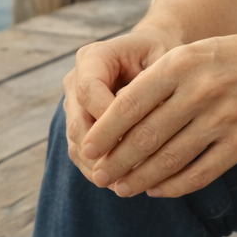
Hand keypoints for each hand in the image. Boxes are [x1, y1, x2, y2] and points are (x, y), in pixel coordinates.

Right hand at [61, 28, 180, 184]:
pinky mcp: (80, 124)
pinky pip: (82, 153)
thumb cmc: (161, 53)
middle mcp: (76, 80)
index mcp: (94, 57)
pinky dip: (100, 169)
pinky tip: (123, 183)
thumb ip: (153, 87)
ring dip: (99, 167)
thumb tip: (150, 122)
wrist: (151, 52)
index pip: (89, 91)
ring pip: (76, 143)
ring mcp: (74, 104)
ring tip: (127, 184)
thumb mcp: (162, 59)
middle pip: (77, 122)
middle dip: (102, 152)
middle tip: (129, 174)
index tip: (136, 142)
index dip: (108, 120)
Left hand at [80, 30, 236, 198]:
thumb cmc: (231, 59)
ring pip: (170, 159)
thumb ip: (158, 81)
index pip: (131, 103)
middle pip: (146, 136)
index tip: (88, 147)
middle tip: (99, 175)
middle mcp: (200, 90)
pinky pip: (200, 173)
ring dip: (140, 178)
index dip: (105, 130)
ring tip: (123, 187)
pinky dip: (174, 186)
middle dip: (117, 161)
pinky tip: (157, 189)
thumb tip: (114, 117)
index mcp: (181, 63)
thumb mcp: (192, 54)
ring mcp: (223, 118)